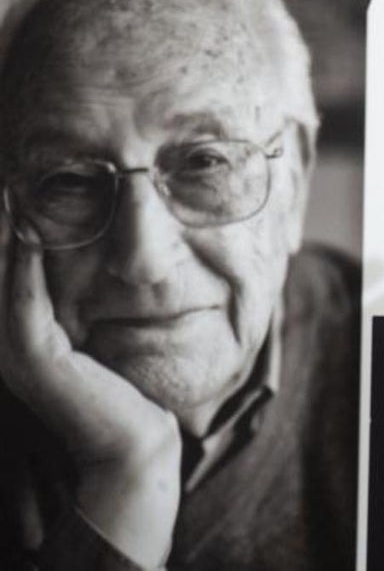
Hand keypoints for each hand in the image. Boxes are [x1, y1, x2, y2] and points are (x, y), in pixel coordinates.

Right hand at [0, 217, 180, 567]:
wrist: (135, 437)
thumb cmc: (122, 385)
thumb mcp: (92, 331)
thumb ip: (74, 297)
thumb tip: (68, 250)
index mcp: (15, 333)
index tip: (7, 186)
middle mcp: (4, 340)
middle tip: (1, 181)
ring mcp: (13, 351)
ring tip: (5, 194)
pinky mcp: (35, 359)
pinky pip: (23, 304)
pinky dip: (22, 266)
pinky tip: (28, 233)